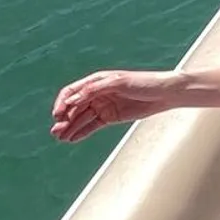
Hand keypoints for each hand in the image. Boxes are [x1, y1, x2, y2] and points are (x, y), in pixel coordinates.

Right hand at [50, 69, 176, 142]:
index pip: (72, 92)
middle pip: (74, 107)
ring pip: (81, 118)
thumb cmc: (143, 83)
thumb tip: (72, 99)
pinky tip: (72, 138)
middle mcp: (96, 93)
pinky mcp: (109, 117)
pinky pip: (91, 125)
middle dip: (64, 119)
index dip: (62, 103)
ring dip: (69, 127)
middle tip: (56, 131)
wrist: (164, 94)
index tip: (58, 115)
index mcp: (96, 80)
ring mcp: (103, 105)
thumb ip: (94, 90)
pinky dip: (82, 132)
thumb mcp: (118, 83)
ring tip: (60, 138)